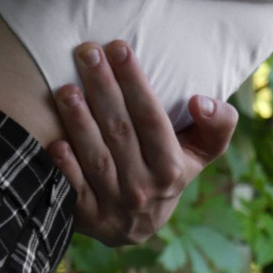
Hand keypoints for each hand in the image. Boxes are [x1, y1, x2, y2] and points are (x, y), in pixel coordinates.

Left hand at [51, 41, 235, 247]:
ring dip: (79, 122)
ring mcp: (113, 204)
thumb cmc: (169, 170)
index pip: (151, 118)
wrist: (138, 225)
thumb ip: (218, 125)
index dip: (135, 82)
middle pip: (120, 131)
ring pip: (96, 158)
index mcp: (172, 168)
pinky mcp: (87, 217)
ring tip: (66, 89)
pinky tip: (54, 140)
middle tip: (87, 53)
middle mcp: (144, 188)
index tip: (119, 47)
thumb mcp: (201, 152)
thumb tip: (201, 102)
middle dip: (103, 88)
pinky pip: (74, 189)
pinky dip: (65, 166)